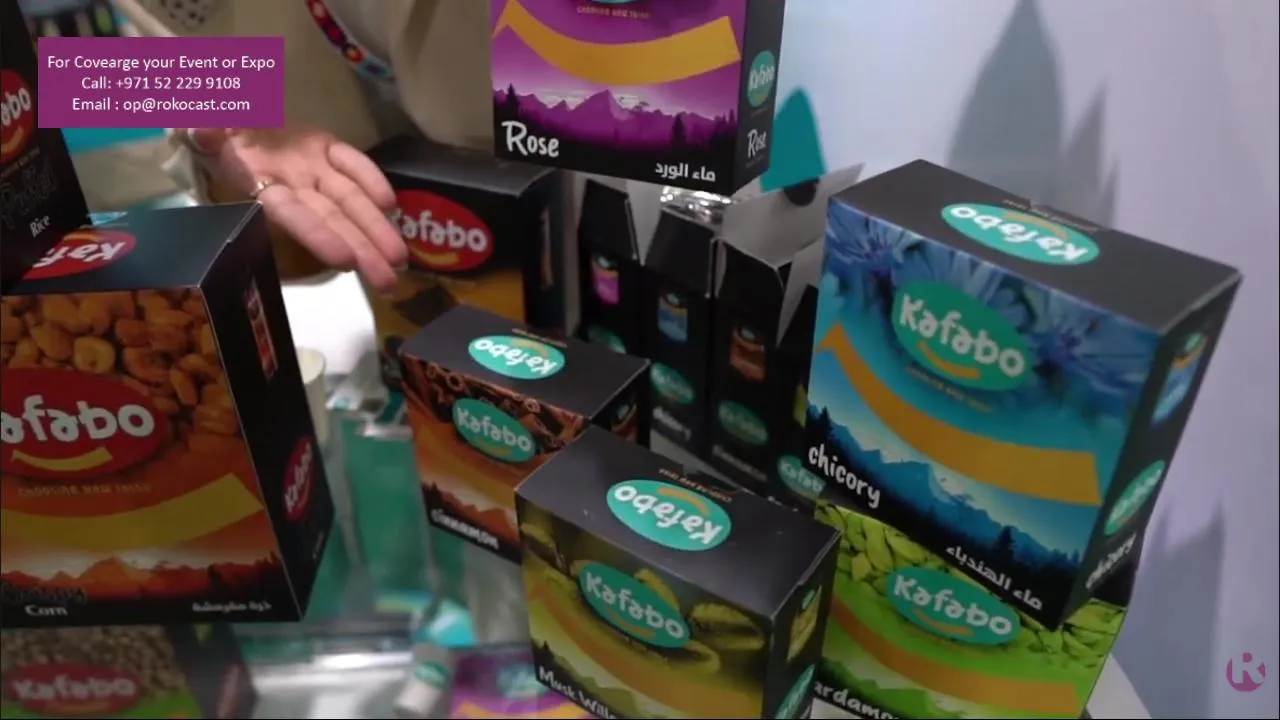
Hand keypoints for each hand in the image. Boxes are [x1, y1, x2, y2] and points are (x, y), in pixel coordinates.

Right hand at [190, 126, 406, 290]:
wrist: (222, 104)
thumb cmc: (206, 121)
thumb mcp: (197, 122)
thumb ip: (203, 128)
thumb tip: (203, 131)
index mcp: (255, 179)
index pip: (291, 214)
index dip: (317, 235)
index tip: (345, 261)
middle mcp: (289, 181)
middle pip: (331, 219)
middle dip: (361, 249)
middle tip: (389, 282)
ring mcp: (310, 166)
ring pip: (348, 200)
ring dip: (375, 228)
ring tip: (400, 260)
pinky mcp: (323, 147)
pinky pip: (352, 164)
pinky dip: (372, 181)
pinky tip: (393, 206)